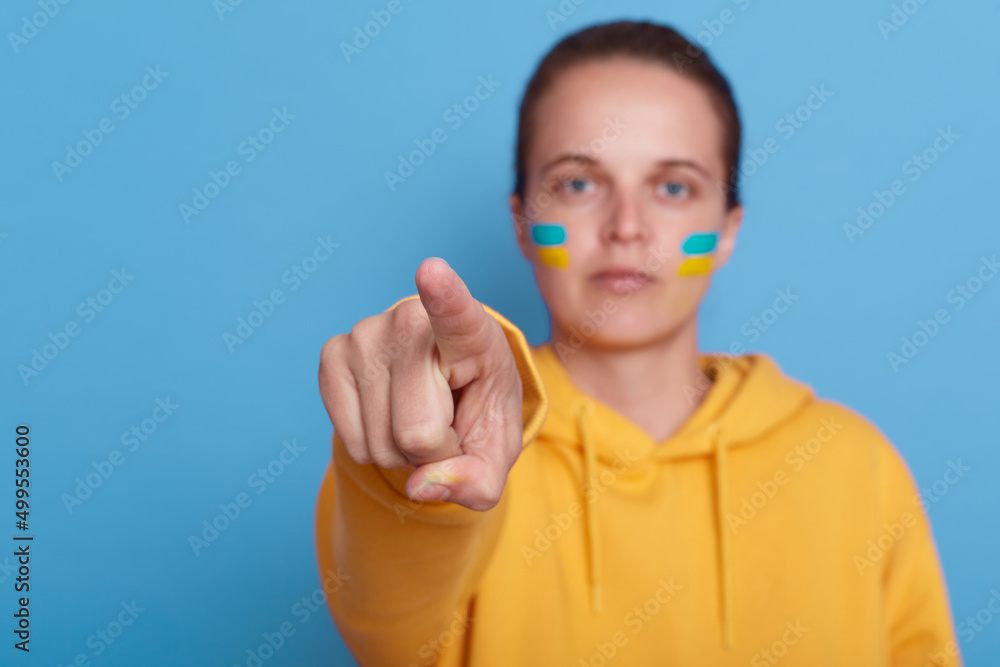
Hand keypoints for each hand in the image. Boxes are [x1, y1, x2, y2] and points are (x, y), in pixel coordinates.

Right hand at [319, 257, 524, 510]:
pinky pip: (350, 440)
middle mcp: (413, 320)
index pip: (455, 312)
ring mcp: (366, 333)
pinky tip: (389, 417)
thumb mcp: (497, 452)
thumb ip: (478, 480)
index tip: (432, 271)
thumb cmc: (479, 411)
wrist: (447, 391)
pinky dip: (372, 448)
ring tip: (420, 417)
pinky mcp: (333, 353)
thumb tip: (420, 486)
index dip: (444, 295)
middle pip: (417, 431)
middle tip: (446, 425)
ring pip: (380, 442)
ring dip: (402, 452)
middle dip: (434, 452)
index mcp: (471, 332)